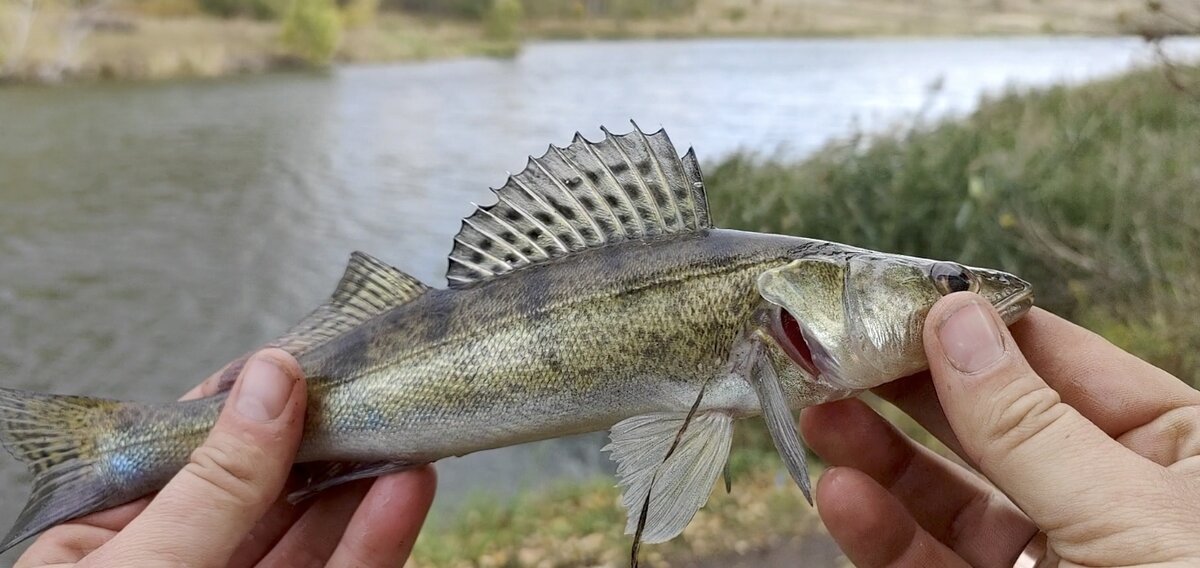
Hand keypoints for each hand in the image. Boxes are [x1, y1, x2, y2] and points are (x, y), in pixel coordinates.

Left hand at [15, 349, 435, 567]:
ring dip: (362, 483)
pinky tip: (404, 494)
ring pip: (310, 535)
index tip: (310, 358)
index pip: (187, 450)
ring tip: (408, 430)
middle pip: (262, 488)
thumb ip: (217, 486)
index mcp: (104, 541)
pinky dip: (374, 537)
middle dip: (323, 438)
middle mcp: (177, 567)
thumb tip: (269, 380)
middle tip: (378, 388)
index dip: (250, 400)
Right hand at [801, 293, 1199, 566]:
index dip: (973, 327)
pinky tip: (843, 498)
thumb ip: (1028, 424)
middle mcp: (1113, 501)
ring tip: (819, 418)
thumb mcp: (1125, 517)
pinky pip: (934, 565)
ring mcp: (1056, 563)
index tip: (892, 299)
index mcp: (1182, 452)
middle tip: (833, 351)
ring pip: (952, 498)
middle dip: (908, 389)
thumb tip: (954, 319)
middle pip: (992, 424)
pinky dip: (883, 533)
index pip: (1061, 361)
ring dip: (880, 459)